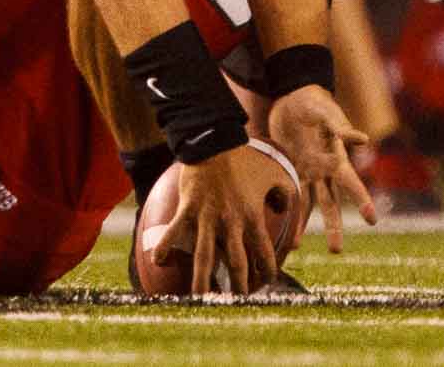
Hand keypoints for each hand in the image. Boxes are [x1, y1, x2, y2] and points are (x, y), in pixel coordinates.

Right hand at [153, 144, 293, 293]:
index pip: (263, 252)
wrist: (215, 140)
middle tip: (235, 303)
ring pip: (205, 255)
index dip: (267, 271)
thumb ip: (284, 193)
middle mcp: (231, 222)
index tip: (266, 283)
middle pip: (236, 262)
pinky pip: (175, 231)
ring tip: (200, 299)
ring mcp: (208, 216)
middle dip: (238, 285)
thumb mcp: (273, 174)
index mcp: (253, 216)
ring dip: (202, 280)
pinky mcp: (187, 208)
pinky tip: (159, 262)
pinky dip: (166, 247)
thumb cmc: (245, 158)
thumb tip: (283, 209)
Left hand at [267, 86, 374, 253]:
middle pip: (331, 203)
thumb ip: (340, 125)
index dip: (362, 200)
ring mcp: (307, 172)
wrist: (292, 99)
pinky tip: (278, 226)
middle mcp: (324, 170)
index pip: (351, 182)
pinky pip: (288, 194)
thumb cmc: (315, 102)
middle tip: (336, 251)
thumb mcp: (326, 111)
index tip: (372, 220)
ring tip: (295, 248)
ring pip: (308, 204)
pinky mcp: (289, 170)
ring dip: (304, 226)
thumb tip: (363, 139)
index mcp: (337, 158)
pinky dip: (285, 210)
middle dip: (334, 226)